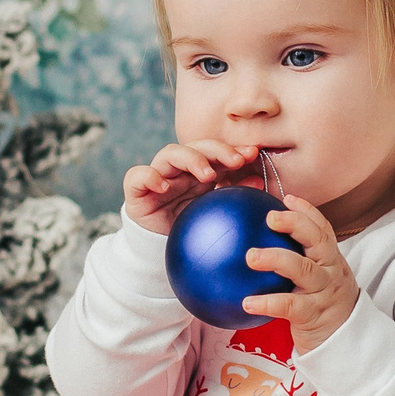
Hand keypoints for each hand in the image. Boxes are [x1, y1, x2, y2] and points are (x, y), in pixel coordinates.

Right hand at [125, 138, 258, 235]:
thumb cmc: (187, 228)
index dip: (232, 150)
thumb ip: (231, 197)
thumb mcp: (212, 213)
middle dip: (217, 150)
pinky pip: (137, 176)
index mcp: (197, 172)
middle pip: (196, 147)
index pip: (215, 153)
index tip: (252, 154)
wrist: (156, 249)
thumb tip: (258, 182)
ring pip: (170, 154)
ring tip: (208, 175)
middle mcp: (178, 169)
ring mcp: (157, 176)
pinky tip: (163, 185)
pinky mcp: (136, 189)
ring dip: (190, 159)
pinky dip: (149, 176)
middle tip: (236, 161)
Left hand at [244, 196, 358, 353]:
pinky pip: (289, 306)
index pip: (323, 229)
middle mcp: (330, 271)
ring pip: (303, 270)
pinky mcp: (314, 315)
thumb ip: (293, 263)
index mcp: (330, 260)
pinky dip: (267, 302)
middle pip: (317, 241)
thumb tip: (250, 248)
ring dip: (276, 259)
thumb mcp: (314, 282)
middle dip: (296, 224)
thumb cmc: (320, 307)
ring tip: (250, 256)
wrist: (345, 344)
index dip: (307, 212)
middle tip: (269, 217)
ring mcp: (324, 292)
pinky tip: (246, 302)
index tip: (287, 198)